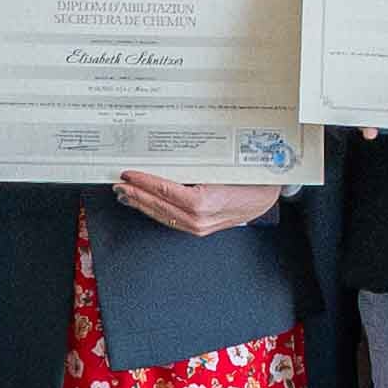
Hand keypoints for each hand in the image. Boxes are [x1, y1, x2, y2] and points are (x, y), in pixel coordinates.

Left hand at [112, 168, 281, 236]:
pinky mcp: (199, 229)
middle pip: (158, 205)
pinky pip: (171, 220)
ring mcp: (199, 227)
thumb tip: (167, 159)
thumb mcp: (224, 167)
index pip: (164, 190)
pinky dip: (155, 212)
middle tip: (118, 183)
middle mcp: (199, 218)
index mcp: (204, 202)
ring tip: (126, 195)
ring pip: (162, 216)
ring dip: (141, 205)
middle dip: (135, 195)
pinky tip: (146, 205)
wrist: (268, 198)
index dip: (143, 182)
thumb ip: (196, 167)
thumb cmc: (251, 180)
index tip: (128, 174)